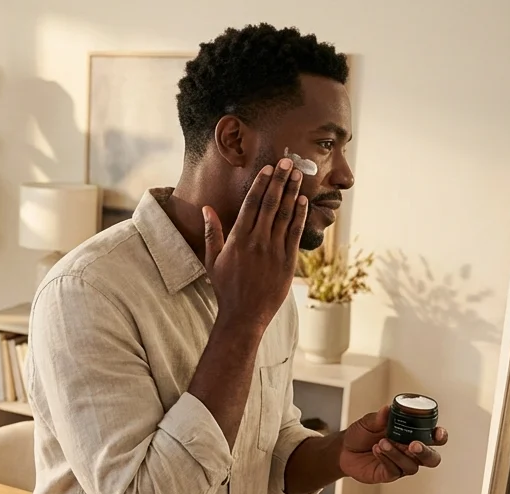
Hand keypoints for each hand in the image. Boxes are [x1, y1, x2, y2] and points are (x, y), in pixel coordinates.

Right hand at [203, 159, 308, 329]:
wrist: (244, 315)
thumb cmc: (226, 288)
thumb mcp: (212, 260)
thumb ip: (212, 232)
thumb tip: (206, 209)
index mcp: (238, 239)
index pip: (251, 204)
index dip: (261, 184)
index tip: (269, 169)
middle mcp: (257, 241)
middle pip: (270, 204)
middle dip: (280, 180)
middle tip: (288, 161)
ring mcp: (274, 251)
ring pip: (284, 215)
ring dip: (292, 192)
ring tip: (298, 174)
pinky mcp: (288, 261)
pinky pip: (294, 233)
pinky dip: (299, 215)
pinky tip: (303, 201)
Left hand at [338, 406, 447, 483]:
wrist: (344, 450)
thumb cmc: (361, 434)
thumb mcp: (368, 422)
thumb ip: (379, 417)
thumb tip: (387, 408)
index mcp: (412, 435)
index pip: (434, 438)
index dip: (440, 436)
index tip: (437, 432)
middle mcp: (410, 452)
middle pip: (431, 458)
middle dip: (426, 452)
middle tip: (413, 444)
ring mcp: (401, 465)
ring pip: (412, 466)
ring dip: (397, 453)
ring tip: (381, 442)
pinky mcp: (389, 474)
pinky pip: (394, 470)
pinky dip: (386, 459)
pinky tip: (377, 450)